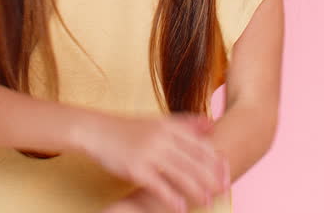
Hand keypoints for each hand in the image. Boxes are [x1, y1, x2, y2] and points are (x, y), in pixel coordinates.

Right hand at [74, 111, 229, 212]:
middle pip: (193, 159)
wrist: (96, 131)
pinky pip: (158, 186)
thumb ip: (185, 123)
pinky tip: (181, 207)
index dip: (215, 159)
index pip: (199, 144)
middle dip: (211, 176)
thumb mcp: (158, 120)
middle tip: (223, 188)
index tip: (227, 171)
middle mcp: (161, 138)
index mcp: (169, 126)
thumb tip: (211, 124)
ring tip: (207, 200)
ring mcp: (148, 153)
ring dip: (196, 189)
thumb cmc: (128, 128)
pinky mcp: (135, 168)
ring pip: (180, 173)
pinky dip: (171, 198)